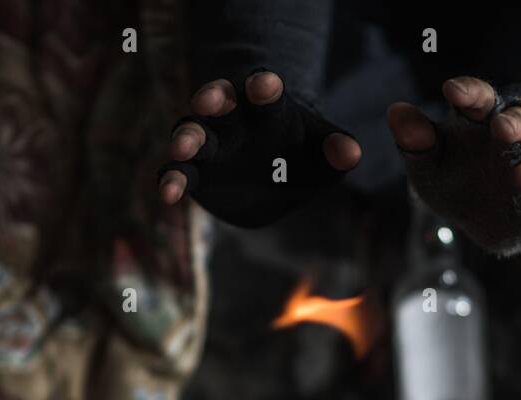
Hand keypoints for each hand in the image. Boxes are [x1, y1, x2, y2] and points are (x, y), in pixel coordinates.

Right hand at [158, 70, 360, 227]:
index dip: (264, 89)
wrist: (271, 184)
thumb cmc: (300, 159)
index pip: (265, 95)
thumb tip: (352, 152)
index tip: (266, 84)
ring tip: (183, 147)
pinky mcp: (195, 174)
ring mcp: (210, 146)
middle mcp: (234, 121)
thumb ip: (337, 151)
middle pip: (221, 105)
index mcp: (267, 110)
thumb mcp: (324, 157)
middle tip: (212, 100)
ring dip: (187, 139)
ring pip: (192, 135)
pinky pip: (177, 173)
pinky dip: (170, 181)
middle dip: (216, 100)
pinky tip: (168, 194)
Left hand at [387, 76, 520, 255]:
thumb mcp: (427, 162)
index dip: (468, 93)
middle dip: (515, 124)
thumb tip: (395, 111)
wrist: (473, 214)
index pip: (479, 100)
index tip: (451, 91)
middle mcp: (513, 143)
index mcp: (481, 123)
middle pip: (520, 124)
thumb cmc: (450, 175)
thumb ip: (415, 141)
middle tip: (503, 129)